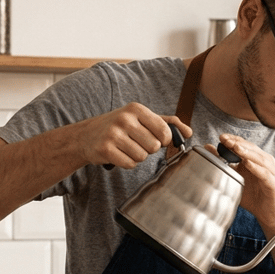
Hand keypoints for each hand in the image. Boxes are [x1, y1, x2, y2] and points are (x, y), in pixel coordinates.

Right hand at [74, 103, 190, 168]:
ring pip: (142, 157)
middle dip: (147, 149)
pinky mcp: (105, 149)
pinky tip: (118, 154)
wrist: (86, 136)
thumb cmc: (119, 127)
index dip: (162, 140)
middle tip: (135, 143)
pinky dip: (126, 163)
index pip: (164, 131)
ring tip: (125, 148)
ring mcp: (113, 134)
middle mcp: (125, 119)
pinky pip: (130, 164)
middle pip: (154, 147)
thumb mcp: (142, 118)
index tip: (153, 138)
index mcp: (136, 109)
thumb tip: (189, 132)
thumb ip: (167, 123)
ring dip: (136, 157)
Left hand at [217, 134, 274, 230]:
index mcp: (255, 161)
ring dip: (247, 152)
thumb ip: (224, 166)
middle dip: (238, 143)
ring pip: (259, 158)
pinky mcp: (274, 184)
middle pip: (252, 148)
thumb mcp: (235, 180)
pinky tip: (247, 164)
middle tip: (225, 139)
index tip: (221, 137)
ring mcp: (270, 172)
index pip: (245, 145)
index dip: (234, 140)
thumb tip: (209, 150)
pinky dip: (256, 168)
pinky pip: (265, 174)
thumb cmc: (254, 198)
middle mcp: (264, 163)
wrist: (270, 215)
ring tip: (235, 147)